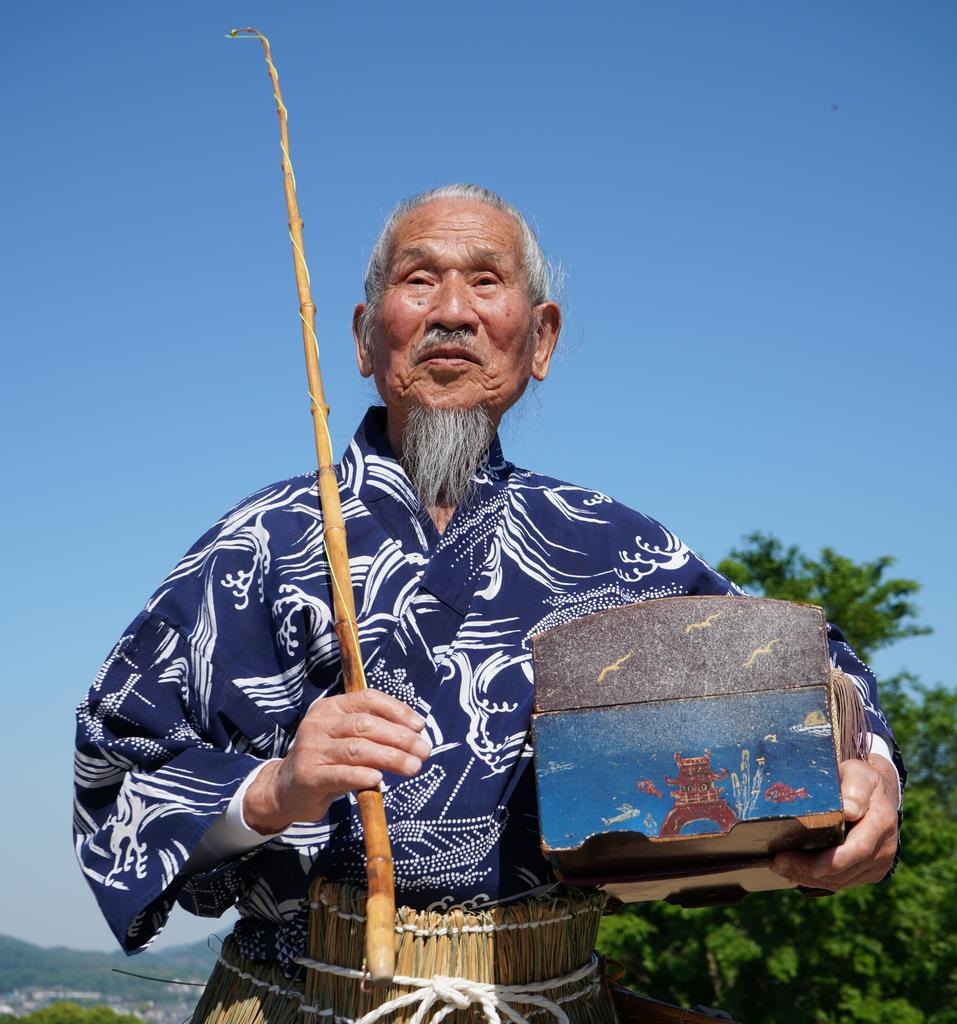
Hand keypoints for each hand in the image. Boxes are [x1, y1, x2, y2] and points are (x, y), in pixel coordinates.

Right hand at [243, 690, 429, 834]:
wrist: (285, 789)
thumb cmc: (326, 760)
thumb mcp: (346, 739)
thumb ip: (373, 733)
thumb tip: (415, 734)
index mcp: (330, 707)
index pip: (367, 699)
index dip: (397, 710)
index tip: (419, 725)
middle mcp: (318, 723)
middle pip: (365, 725)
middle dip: (400, 737)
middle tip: (424, 751)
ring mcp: (311, 749)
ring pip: (357, 749)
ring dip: (390, 757)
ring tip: (413, 767)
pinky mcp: (308, 775)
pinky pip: (340, 773)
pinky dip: (362, 775)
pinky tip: (379, 779)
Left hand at [771, 755, 898, 890]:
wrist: (879, 794)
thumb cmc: (862, 781)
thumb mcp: (859, 774)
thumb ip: (855, 789)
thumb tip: (850, 810)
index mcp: (881, 822)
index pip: (858, 849)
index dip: (831, 860)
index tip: (803, 862)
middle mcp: (883, 848)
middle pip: (843, 870)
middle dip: (808, 870)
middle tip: (777, 862)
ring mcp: (878, 863)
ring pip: (840, 880)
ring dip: (808, 877)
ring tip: (780, 866)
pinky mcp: (870, 871)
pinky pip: (841, 881)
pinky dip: (816, 879)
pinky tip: (796, 870)